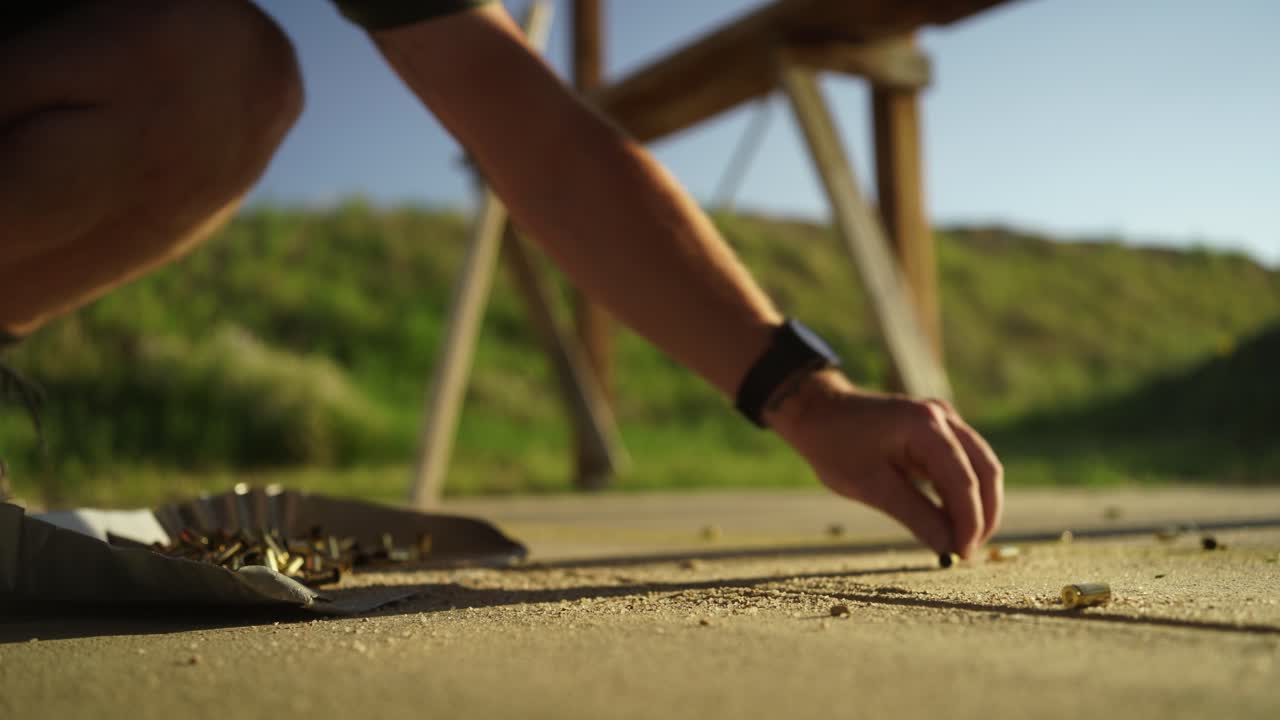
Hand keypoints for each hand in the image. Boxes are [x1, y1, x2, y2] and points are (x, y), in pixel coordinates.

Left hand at [768, 370, 1002, 558]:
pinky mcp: (940, 429)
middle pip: (985, 469)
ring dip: (978, 504)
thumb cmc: (835, 445)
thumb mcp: (870, 486)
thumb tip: (949, 548)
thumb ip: (915, 515)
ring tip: (963, 541)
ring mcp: (944, 419)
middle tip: (969, 552)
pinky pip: (965, 462)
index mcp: (924, 425)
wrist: (818, 411)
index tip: (964, 554)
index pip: (963, 479)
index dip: (969, 521)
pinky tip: (952, 518)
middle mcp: (942, 416)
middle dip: (984, 514)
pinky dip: (964, 491)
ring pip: (981, 465)